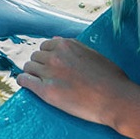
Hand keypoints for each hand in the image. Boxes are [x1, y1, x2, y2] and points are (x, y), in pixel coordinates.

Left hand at [17, 37, 131, 127]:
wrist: (116, 99)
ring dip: (32, 72)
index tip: (50, 63)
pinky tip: (25, 83)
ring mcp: (50, 73)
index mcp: (67, 45)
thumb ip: (73, 46)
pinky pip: (25, 81)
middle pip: (36, 56)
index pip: (46, 45)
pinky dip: (23, 81)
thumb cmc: (110, 78)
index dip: (47, 55)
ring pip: (29, 67)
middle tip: (45, 75)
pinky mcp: (46, 91)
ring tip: (36, 80)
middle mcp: (55, 56)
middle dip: (40, 64)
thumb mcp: (93, 54)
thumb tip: (56, 40)